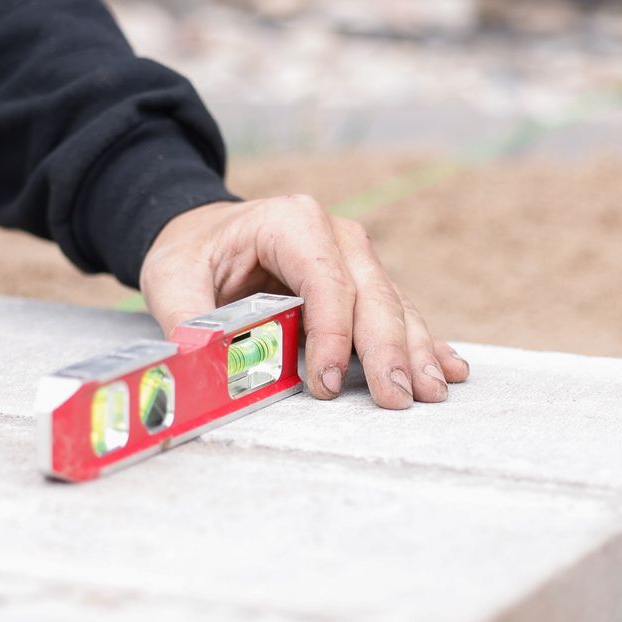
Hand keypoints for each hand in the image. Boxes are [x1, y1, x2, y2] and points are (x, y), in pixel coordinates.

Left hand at [139, 197, 468, 408]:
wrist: (204, 235)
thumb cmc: (192, 254)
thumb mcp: (171, 278)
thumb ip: (187, 321)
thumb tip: (199, 365)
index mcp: (291, 222)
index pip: (324, 281)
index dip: (332, 334)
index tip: (328, 384)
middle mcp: (335, 235)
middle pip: (371, 295)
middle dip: (388, 349)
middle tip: (398, 398)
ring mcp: (355, 258)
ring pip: (394, 306)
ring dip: (415, 351)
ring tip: (431, 393)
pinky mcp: (362, 284)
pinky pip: (398, 313)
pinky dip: (423, 342)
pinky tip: (450, 368)